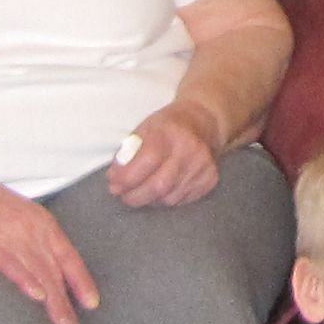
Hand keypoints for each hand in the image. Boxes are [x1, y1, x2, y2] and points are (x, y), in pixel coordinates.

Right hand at [0, 171, 101, 323]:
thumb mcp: (16, 213)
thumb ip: (31, 235)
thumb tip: (43, 262)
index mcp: (41, 222)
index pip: (69, 256)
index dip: (82, 281)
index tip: (92, 304)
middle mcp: (32, 229)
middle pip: (57, 273)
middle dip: (68, 306)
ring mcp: (11, 235)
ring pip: (41, 274)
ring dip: (55, 305)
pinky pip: (12, 265)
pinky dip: (26, 281)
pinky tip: (37, 297)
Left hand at [105, 99, 221, 207]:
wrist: (204, 122)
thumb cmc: (168, 126)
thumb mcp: (145, 128)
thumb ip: (129, 151)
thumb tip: (115, 177)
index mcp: (170, 132)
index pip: (147, 161)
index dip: (127, 177)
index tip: (114, 184)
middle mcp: (189, 150)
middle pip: (159, 185)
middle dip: (135, 196)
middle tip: (123, 195)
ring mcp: (202, 167)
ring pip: (168, 198)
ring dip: (149, 199)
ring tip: (140, 192)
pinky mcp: (209, 180)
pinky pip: (181, 201)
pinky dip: (165, 200)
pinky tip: (160, 190)